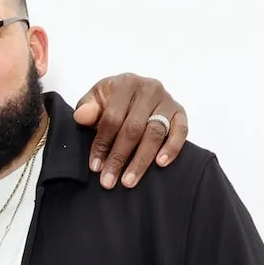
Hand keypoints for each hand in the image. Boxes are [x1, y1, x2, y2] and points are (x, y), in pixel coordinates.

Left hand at [73, 74, 187, 189]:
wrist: (132, 92)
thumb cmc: (110, 101)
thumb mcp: (94, 100)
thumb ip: (86, 109)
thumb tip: (82, 117)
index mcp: (125, 83)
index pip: (112, 118)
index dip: (102, 144)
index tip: (95, 167)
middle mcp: (149, 88)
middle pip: (133, 128)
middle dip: (119, 157)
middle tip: (109, 181)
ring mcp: (167, 100)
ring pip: (155, 133)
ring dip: (141, 160)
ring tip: (129, 181)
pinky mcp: (180, 112)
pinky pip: (181, 131)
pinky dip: (172, 147)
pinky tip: (161, 164)